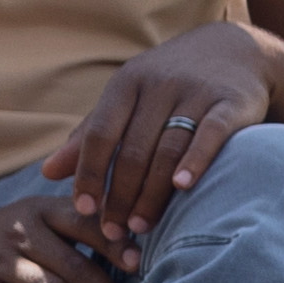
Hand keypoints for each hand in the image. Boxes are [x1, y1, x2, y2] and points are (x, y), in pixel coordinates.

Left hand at [46, 20, 278, 260]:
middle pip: (133, 149)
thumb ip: (90, 136)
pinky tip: (183, 187)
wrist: (235, 50)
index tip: (85, 209)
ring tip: (141, 227)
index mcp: (126, 83)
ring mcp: (196, 92)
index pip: (100, 133)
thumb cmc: (167, 85)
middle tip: (113, 232)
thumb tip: (48, 173)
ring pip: (168, 148)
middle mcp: (159, 84)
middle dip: (121, 195)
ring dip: (152, 193)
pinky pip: (211, 134)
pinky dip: (195, 161)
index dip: (90, 173)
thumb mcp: (126, 100)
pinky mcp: (231, 102)